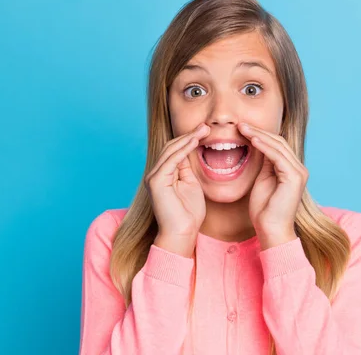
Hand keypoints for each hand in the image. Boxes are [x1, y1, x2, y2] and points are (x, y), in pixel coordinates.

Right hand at [145, 123, 209, 255]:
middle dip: (189, 135)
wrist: (182, 234)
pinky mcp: (156, 182)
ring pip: (170, 150)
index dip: (189, 139)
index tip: (206, 131)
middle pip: (171, 147)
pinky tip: (195, 141)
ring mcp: (153, 177)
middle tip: (206, 126)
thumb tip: (192, 151)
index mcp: (163, 174)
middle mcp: (155, 173)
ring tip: (204, 130)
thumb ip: (188, 169)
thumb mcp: (191, 185)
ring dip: (188, 138)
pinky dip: (184, 149)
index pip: (174, 150)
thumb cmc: (189, 215)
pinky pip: (171, 160)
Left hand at [237, 122, 307, 248]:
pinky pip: (277, 156)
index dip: (259, 135)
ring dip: (258, 135)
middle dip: (258, 132)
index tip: (241, 129)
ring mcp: (299, 172)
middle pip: (279, 142)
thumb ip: (264, 164)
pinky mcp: (294, 177)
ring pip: (278, 146)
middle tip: (240, 124)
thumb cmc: (264, 210)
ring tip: (242, 128)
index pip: (276, 145)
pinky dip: (264, 146)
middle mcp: (299, 168)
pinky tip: (251, 140)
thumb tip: (257, 145)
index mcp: (291, 169)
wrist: (271, 230)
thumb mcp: (262, 180)